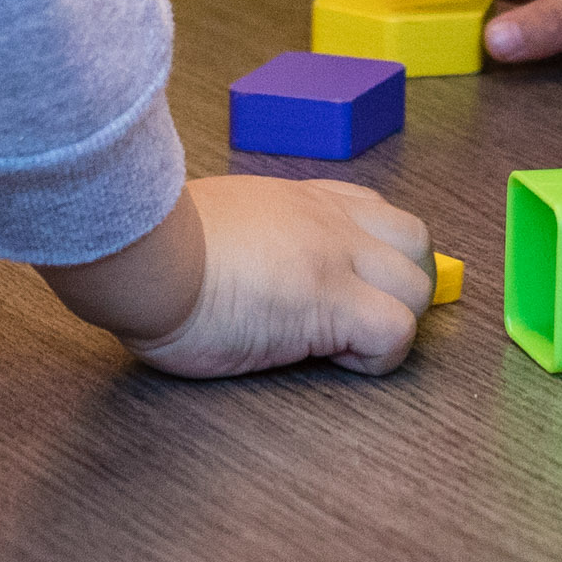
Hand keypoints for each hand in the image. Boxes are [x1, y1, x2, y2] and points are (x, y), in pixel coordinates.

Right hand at [43, 177, 432, 376]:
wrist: (142, 255)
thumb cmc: (156, 246)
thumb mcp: (219, 218)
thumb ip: (253, 230)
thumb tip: (247, 256)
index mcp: (300, 201)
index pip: (374, 212)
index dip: (373, 255)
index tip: (344, 286)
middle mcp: (329, 221)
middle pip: (415, 244)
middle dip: (399, 287)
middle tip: (355, 320)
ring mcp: (336, 259)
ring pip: (419, 286)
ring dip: (393, 322)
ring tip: (343, 344)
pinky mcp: (331, 303)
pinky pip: (397, 333)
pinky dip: (377, 358)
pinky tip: (332, 361)